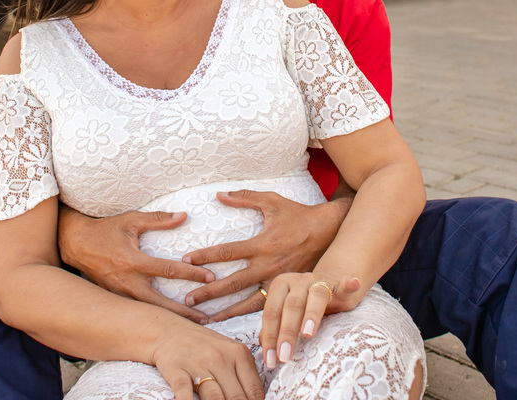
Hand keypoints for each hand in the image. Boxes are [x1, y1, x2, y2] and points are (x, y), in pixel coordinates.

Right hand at [58, 207, 214, 323]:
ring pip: (149, 313)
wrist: (75, 244)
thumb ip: (158, 219)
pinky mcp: (115, 300)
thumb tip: (183, 216)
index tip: (210, 277)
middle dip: (184, 312)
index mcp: (133, 261)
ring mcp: (119, 294)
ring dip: (170, 319)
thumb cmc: (105, 230)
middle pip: (161, 304)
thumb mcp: (131, 220)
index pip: (168, 269)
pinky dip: (153, 318)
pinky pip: (137, 312)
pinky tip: (168, 323)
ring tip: (192, 325)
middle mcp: (127, 282)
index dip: (191, 273)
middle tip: (205, 318)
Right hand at [151, 323, 265, 399]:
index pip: (254, 391)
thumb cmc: (205, 347)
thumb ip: (244, 376)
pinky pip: (185, 395)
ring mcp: (198, 364)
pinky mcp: (177, 370)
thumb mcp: (230, 352)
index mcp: (239, 354)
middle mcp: (220, 358)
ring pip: (215, 399)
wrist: (169, 331)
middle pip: (236, 398)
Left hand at [181, 191, 350, 321]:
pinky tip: (237, 322)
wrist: (330, 231)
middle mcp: (268, 265)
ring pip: (248, 302)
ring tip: (206, 318)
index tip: (186, 261)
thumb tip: (219, 194)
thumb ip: (245, 197)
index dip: (205, 256)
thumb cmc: (298, 215)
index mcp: (262, 244)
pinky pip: (267, 307)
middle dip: (208, 292)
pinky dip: (250, 316)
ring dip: (226, 311)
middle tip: (188, 298)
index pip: (227, 252)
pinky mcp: (288, 289)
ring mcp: (278, 280)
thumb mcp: (272, 202)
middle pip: (232, 283)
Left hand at [258, 273, 360, 369]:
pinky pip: (345, 285)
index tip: (271, 359)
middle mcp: (299, 280)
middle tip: (284, 355)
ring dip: (311, 314)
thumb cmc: (304, 304)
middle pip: (291, 306)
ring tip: (308, 333)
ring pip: (315, 296)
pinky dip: (349, 284)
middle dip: (286, 332)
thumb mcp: (287, 312)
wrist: (330, 283)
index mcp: (281, 285)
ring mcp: (321, 280)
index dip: (270, 336)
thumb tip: (265, 348)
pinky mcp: (341, 285)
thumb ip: (275, 326)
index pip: (271, 312)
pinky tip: (353, 283)